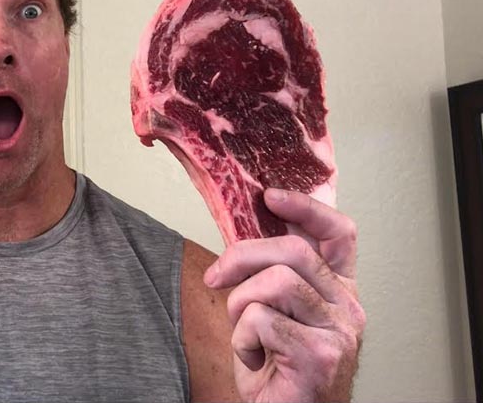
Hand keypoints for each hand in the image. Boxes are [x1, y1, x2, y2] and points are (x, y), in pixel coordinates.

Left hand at [204, 189, 365, 402]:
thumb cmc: (278, 367)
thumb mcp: (275, 310)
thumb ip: (271, 275)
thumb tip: (241, 237)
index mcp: (339, 289)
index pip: (339, 233)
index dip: (306, 207)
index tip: (269, 197)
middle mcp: (347, 307)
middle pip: (293, 251)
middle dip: (241, 256)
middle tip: (217, 276)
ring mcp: (339, 332)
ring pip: (275, 282)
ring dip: (240, 303)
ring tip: (243, 329)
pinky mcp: (320, 355)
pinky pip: (261, 320)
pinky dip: (242, 339)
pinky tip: (253, 357)